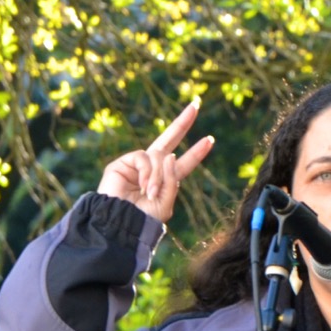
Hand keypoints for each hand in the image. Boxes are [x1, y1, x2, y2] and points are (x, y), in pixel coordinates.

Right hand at [97, 98, 213, 222]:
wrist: (119, 226)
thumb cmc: (142, 220)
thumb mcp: (165, 203)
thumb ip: (172, 180)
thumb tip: (171, 154)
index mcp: (165, 181)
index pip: (183, 163)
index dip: (196, 152)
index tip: (211, 140)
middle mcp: (151, 170)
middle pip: (169, 140)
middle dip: (182, 122)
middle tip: (195, 105)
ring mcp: (136, 165)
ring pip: (158, 156)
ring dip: (158, 176)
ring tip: (151, 193)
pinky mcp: (121, 164)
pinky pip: (143, 157)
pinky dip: (148, 172)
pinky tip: (144, 186)